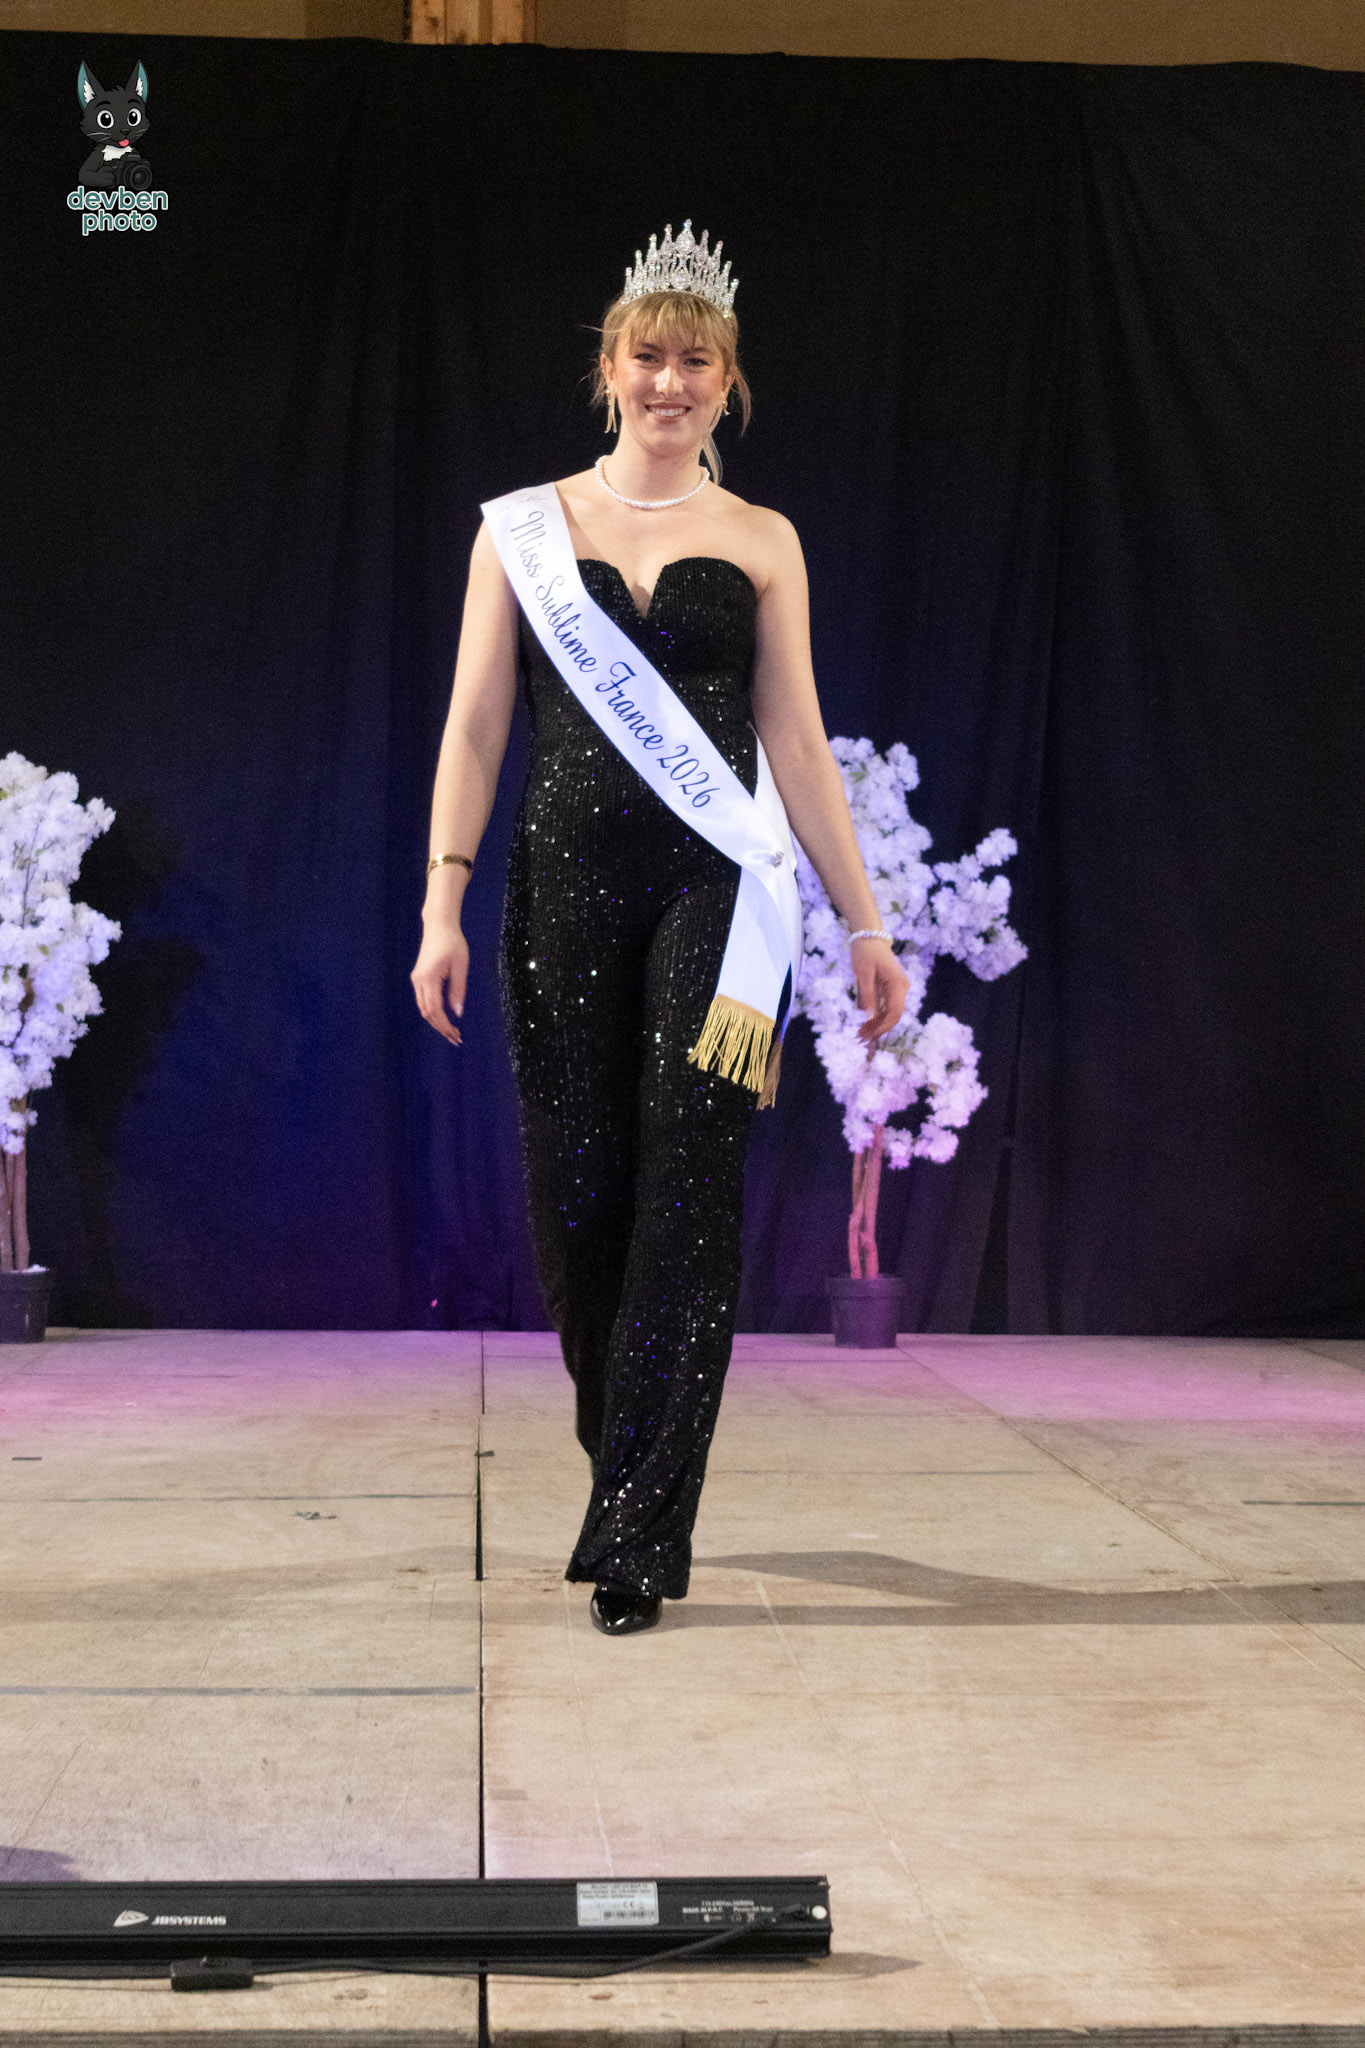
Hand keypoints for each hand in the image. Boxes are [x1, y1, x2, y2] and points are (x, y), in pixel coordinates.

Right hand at [411, 922, 467, 1045]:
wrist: (439, 926)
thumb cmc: (453, 943)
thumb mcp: (460, 967)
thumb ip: (458, 990)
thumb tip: (457, 1013)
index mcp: (429, 979)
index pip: (435, 1010)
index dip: (445, 1026)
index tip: (456, 1035)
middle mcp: (418, 981)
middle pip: (427, 1013)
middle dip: (441, 1028)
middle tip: (456, 1039)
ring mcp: (417, 979)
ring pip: (423, 1008)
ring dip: (436, 1022)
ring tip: (451, 1032)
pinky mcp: (419, 977)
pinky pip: (424, 1000)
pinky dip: (433, 1012)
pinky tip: (444, 1017)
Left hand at [851, 936, 909, 1045]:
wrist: (871, 937)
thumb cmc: (866, 952)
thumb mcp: (863, 973)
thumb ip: (868, 994)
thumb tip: (869, 1016)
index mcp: (898, 984)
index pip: (895, 1012)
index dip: (883, 1026)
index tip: (870, 1035)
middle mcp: (901, 988)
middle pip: (894, 1015)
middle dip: (879, 1028)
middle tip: (861, 1038)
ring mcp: (898, 988)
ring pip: (890, 1013)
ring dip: (877, 1024)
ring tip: (861, 1034)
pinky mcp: (891, 989)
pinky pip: (886, 1006)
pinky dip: (877, 1016)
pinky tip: (866, 1024)